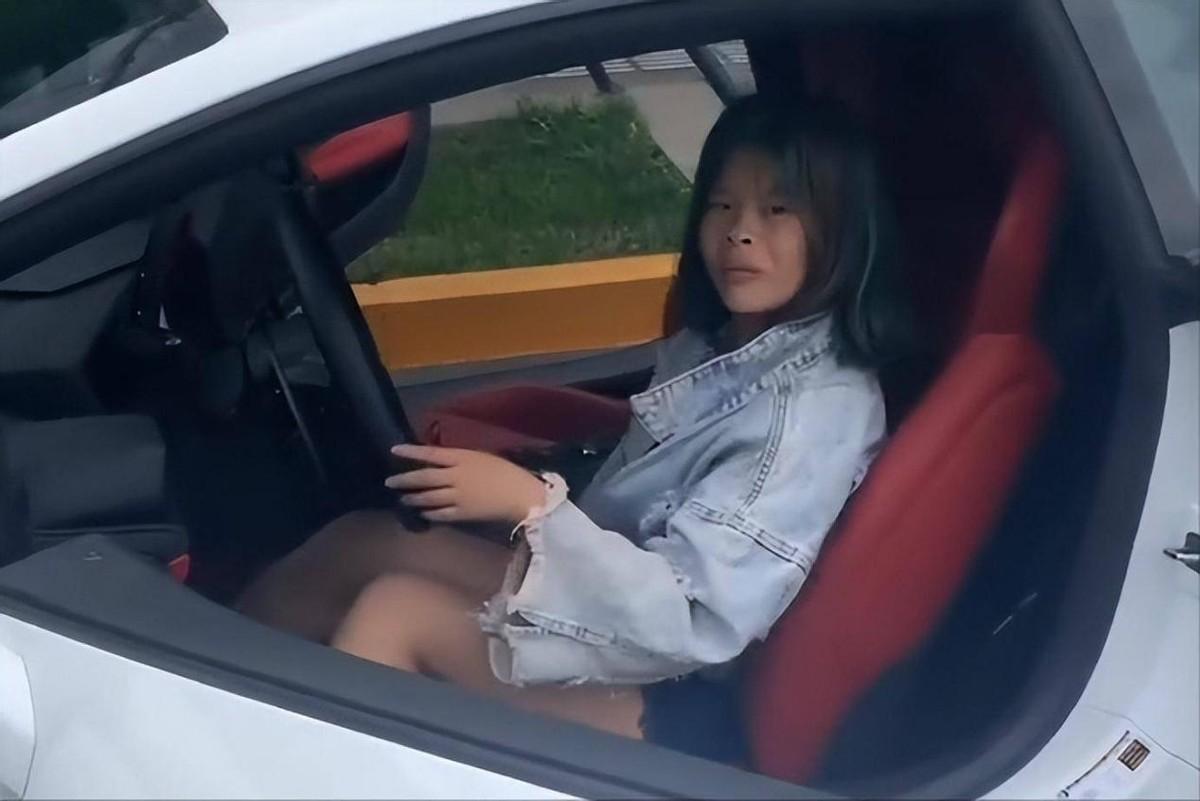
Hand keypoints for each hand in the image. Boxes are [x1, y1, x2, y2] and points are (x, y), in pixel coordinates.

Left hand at [385, 444, 548, 525]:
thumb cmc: (505, 472)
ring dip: (413, 498)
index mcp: (462, 458)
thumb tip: (438, 462)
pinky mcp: (462, 513)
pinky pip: (440, 513)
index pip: (430, 453)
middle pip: (424, 478)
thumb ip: (459, 460)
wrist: (521, 494)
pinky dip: (429, 513)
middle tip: (389, 482)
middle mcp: (455, 476)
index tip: (394, 450)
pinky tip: (422, 513)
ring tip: (403, 499)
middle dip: (404, 480)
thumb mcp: (481, 457)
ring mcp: (457, 496)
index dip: (411, 452)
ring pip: (428, 497)